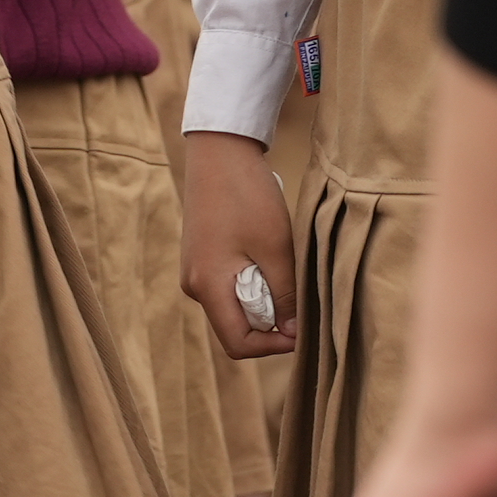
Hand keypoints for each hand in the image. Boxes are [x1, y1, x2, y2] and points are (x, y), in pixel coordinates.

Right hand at [181, 130, 301, 359]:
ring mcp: (195, 269)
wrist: (219, 150)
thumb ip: (285, 295)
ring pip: (234, 304)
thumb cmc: (247, 196)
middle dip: (270, 320)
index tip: (302, 330)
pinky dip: (253, 280)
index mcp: (207, 286)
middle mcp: (194, 284)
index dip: (273, 346)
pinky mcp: (201, 255)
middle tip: (297, 293)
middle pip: (236, 325)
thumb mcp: (275, 247)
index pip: (238, 343)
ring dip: (263, 298)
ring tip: (283, 267)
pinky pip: (228, 284)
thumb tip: (293, 332)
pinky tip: (268, 254)